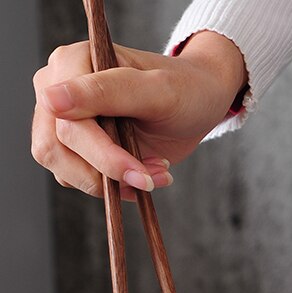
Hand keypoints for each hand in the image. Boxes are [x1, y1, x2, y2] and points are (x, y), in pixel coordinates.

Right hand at [32, 31, 246, 199]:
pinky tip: (143, 175)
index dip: (101, 153)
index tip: (140, 173)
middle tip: (151, 178)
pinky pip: (78, 179)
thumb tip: (52, 99)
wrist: (197, 104)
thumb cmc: (182, 90)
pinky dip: (114, 186)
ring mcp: (62, 120)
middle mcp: (57, 89)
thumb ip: (108, 91)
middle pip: (56, 147)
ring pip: (63, 169)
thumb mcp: (157, 90)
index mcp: (72, 63)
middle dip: (108, 172)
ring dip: (112, 183)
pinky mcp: (76, 147)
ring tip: (154, 174)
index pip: (65, 118)